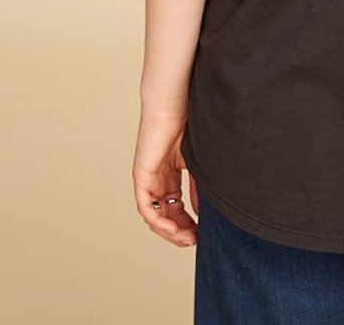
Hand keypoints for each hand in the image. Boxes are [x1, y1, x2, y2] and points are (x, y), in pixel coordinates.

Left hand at [132, 109, 198, 246]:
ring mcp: (148, 178)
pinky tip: (174, 228)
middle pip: (165, 214)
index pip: (176, 206)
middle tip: (195, 240)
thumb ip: (198, 188)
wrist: (175, 103)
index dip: (188, 222)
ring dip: (170, 230)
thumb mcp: (198, 163)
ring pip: (154, 215)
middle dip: (180, 230)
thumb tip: (202, 214)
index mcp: (170, 173)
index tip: (202, 233)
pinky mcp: (141, 176)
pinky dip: (159, 221)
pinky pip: (146, 207)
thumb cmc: (189, 122)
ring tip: (187, 238)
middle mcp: (157, 178)